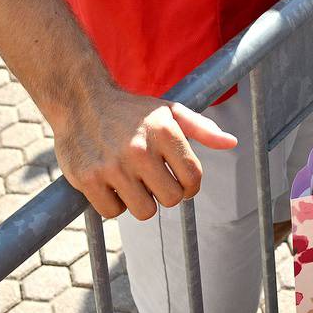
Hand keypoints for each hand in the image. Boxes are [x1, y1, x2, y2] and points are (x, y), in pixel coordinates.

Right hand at [52, 82, 236, 220]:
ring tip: (133, 182)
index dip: (191, 186)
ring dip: (141, 201)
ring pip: (144, 211)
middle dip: (166, 194)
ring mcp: (112, 166)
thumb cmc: (131, 111)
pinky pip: (113, 211)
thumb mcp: (169, 111)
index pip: (193, 178)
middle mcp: (140, 149)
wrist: (80, 100)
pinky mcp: (87, 179)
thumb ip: (202, 128)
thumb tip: (232, 143)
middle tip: (154, 180)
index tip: (182, 182)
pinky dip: (114, 203)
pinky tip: (111, 183)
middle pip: (171, 199)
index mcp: (165, 131)